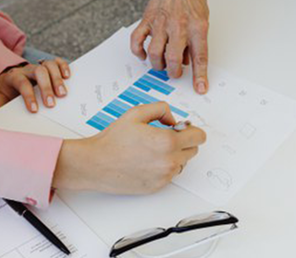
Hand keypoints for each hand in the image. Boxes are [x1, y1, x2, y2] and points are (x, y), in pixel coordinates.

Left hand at [0, 58, 70, 111]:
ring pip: (48, 65)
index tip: (34, 110)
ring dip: (57, 79)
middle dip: (46, 87)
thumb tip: (8, 127)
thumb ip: (3, 111)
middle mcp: (25, 70)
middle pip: (38, 71)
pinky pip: (56, 62)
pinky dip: (63, 67)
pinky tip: (67, 77)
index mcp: (12, 77)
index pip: (21, 82)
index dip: (28, 96)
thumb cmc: (5, 96)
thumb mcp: (0, 103)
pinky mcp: (46, 67)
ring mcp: (37, 66)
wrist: (5, 84)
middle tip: (51, 104)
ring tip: (63, 94)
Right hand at [53, 102, 205, 193]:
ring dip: (174, 155)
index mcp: (167, 141)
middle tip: (164, 137)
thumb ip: (161, 109)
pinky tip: (146, 160)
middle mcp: (169, 161)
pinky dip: (163, 167)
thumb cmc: (112, 141)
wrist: (96, 163)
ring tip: (152, 149)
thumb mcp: (136, 113)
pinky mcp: (157, 186)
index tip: (182, 128)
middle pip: (194, 150)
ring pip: (183, 163)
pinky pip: (170, 175)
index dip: (191, 129)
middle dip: (183, 141)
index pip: (199, 136)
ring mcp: (164, 176)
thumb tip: (173, 119)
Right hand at [131, 0, 209, 93]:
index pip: (200, 56)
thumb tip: (188, 62)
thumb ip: (196, 42)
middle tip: (175, 72)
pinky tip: (144, 54)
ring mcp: (161, 23)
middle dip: (174, 72)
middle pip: (174, 58)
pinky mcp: (147, 20)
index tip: (200, 88)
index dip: (200, 75)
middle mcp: (179, 26)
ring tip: (162, 64)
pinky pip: (137, 40)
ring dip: (158, 64)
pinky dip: (139, 51)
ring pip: (155, 53)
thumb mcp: (203, 19)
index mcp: (197, 27)